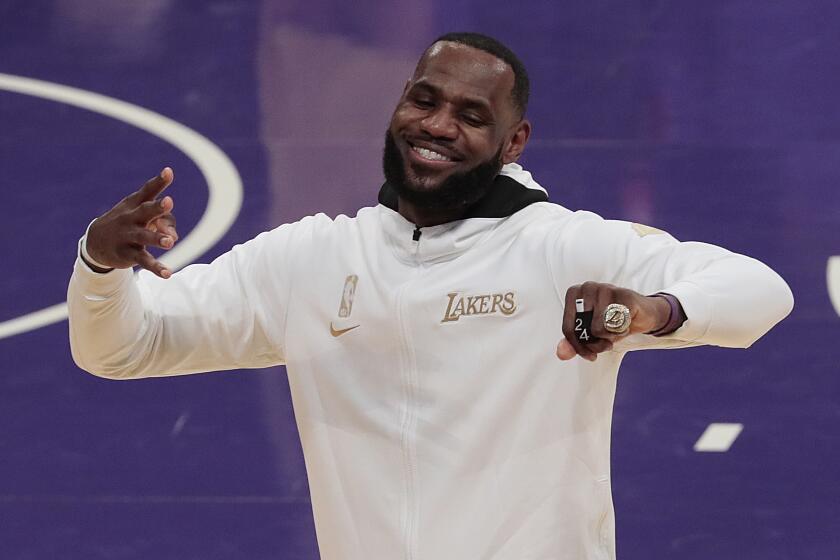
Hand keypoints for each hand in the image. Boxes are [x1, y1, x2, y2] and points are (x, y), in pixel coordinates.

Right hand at [85, 167, 178, 278]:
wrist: (96, 242)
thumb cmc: (128, 223)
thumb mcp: (141, 217)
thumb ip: (164, 222)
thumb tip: (173, 237)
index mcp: (135, 205)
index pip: (148, 191)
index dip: (158, 182)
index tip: (168, 171)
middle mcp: (131, 218)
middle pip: (145, 211)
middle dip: (157, 207)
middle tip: (169, 202)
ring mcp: (129, 236)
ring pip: (144, 237)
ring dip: (157, 239)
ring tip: (170, 242)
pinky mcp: (128, 254)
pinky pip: (144, 261)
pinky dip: (156, 267)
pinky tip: (168, 273)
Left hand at [556, 282, 670, 361]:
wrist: (643, 314)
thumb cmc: (612, 321)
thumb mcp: (591, 334)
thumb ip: (573, 343)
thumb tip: (561, 353)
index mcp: (574, 294)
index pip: (568, 329)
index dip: (578, 347)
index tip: (589, 354)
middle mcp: (587, 287)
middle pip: (582, 331)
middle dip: (595, 343)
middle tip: (605, 341)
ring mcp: (605, 289)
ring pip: (597, 329)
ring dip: (609, 337)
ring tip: (616, 329)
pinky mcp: (624, 295)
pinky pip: (615, 325)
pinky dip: (621, 331)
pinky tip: (625, 323)